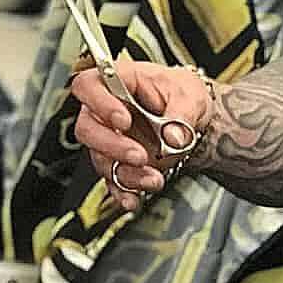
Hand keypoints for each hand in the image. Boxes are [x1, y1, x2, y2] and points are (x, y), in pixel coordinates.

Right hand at [72, 58, 212, 211]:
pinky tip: (133, 199)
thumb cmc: (184, 94)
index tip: (123, 121)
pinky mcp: (118, 161)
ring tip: (154, 179)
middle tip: (140, 156)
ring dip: (125, 173)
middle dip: (112, 147)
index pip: (88, 86)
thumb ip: (182, 113)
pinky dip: (122, 191)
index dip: (100, 104)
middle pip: (88, 129)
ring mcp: (109, 137)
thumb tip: (173, 136)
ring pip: (100, 158)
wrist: (194, 117)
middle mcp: (105, 111)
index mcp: (119, 83)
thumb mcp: (191, 95)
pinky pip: (111, 179)